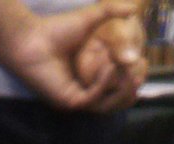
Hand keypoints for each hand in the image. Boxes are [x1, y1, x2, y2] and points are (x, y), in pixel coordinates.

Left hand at [0, 0, 141, 109]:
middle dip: (133, 84)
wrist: (30, 38)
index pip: (123, 87)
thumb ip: (111, 11)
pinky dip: (103, 83)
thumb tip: (135, 8)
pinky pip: (93, 98)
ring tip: (127, 65)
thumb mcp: (90, 18)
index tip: (143, 60)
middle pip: (120, 101)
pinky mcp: (69, 101)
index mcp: (95, 78)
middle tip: (138, 66)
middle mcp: (88, 93)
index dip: (137, 77)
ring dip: (122, 85)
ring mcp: (79, 100)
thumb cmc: (56, 29)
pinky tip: (109, 65)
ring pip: (110, 104)